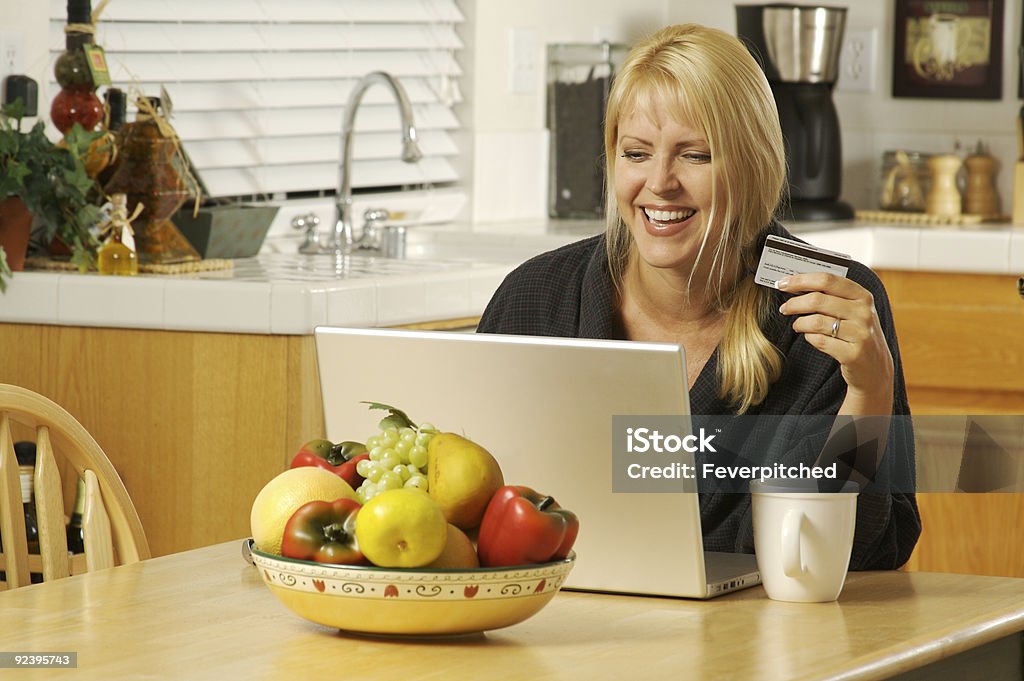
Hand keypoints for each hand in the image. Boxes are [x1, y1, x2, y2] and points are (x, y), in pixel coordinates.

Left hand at [777, 273, 893, 414]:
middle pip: (818, 300)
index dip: (801, 280)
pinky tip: (810, 337)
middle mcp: (864, 313)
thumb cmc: (856, 334)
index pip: (827, 280)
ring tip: (797, 325)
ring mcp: (860, 334)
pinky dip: (809, 337)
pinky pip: (820, 341)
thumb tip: (796, 284)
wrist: (875, 368)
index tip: (782, 283)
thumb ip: (832, 297)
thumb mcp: (853, 311)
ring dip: (800, 323)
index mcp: (863, 296)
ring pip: (816, 321)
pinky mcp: (853, 354)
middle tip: (784, 308)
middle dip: (794, 303)